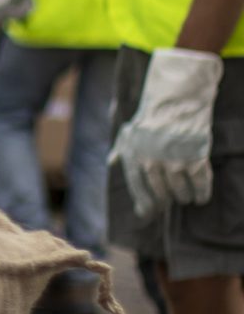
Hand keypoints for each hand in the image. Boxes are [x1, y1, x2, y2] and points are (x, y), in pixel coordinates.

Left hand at [111, 47, 219, 220]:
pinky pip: (199, 183)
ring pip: (179, 191)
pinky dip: (202, 193)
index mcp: (132, 156)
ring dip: (184, 198)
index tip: (148, 214)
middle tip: (170, 203)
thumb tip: (111, 162)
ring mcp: (173, 160)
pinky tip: (201, 197)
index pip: (137, 189)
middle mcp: (151, 162)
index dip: (144, 204)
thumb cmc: (150, 118)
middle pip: (160, 193)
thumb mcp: (128, 132)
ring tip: (186, 198)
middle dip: (165, 201)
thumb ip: (120, 149)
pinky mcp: (194, 157)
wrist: (175, 100)